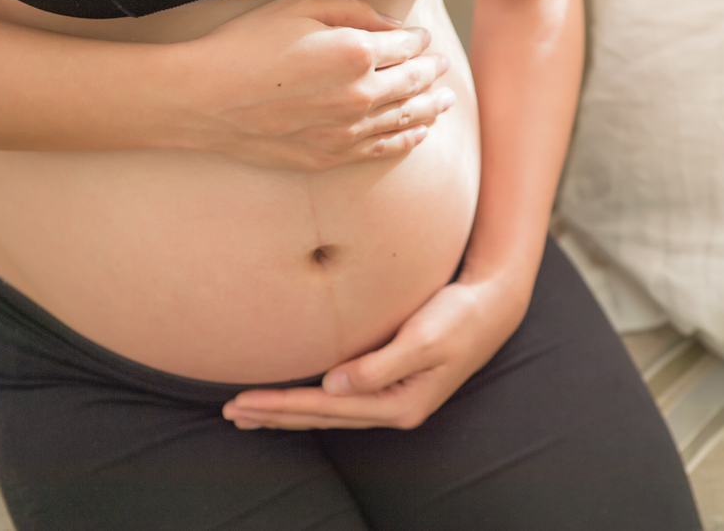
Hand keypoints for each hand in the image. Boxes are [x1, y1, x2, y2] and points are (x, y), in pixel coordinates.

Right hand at [174, 0, 454, 169]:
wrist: (205, 99)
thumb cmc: (246, 44)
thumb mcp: (299, 7)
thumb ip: (353, 12)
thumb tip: (392, 27)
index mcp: (356, 53)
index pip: (406, 48)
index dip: (419, 42)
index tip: (424, 39)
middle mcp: (360, 96)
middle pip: (414, 84)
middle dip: (433, 73)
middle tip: (443, 67)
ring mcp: (347, 131)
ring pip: (406, 120)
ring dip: (430, 108)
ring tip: (446, 102)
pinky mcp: (331, 156)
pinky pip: (382, 148)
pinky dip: (407, 139)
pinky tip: (419, 133)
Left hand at [222, 275, 527, 429]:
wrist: (492, 306)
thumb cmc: (460, 316)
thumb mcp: (424, 338)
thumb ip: (379, 364)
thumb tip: (333, 385)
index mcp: (400, 403)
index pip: (327, 409)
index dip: (282, 406)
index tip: (244, 402)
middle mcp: (394, 408)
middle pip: (322, 417)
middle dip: (275, 416)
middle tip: (231, 412)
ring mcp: (394, 399)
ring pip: (329, 412)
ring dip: (288, 413)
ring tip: (250, 414)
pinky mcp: (393, 383)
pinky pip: (341, 399)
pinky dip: (311, 400)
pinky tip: (295, 399)